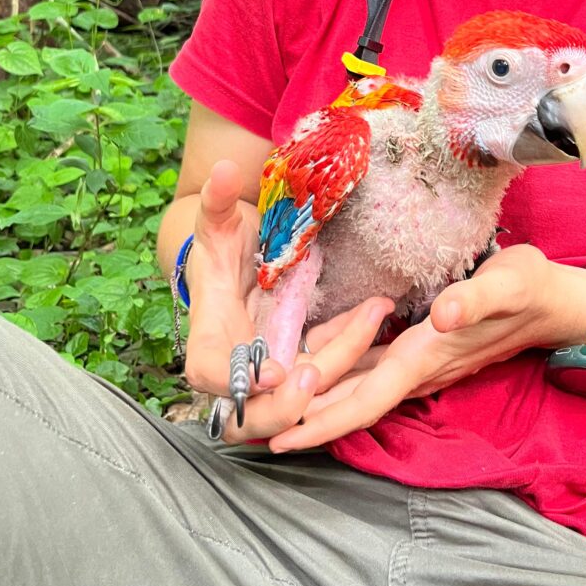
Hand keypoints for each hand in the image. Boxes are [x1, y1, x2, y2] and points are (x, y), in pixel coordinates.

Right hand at [183, 160, 396, 440]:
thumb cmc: (221, 246)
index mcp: (209, 338)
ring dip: (339, 362)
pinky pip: (327, 367)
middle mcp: (239, 366)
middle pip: (253, 416)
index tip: (272, 372)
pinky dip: (350, 347)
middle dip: (287, 409)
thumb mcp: (216, 223)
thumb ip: (215, 201)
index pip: (210, 374)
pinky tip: (375, 312)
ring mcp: (272, 371)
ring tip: (373, 314)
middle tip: (315, 375)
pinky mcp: (300, 362)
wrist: (238, 259)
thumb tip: (221, 169)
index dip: (238, 384)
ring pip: (303, 395)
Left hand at [267, 245, 585, 451]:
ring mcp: (418, 363)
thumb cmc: (530, 288)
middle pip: (350, 404)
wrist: (555, 302)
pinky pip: (368, 370)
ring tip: (264, 404)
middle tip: (246, 429)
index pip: (366, 400)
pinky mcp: (420, 350)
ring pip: (356, 389)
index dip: (324, 421)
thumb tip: (442, 315)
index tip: (281, 437)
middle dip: (303, 420)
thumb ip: (475, 299)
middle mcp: (417, 367)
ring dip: (314, 401)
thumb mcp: (508, 283)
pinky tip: (308, 367)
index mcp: (426, 355)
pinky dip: (335, 377)